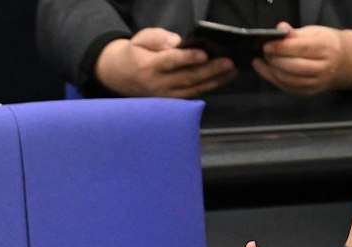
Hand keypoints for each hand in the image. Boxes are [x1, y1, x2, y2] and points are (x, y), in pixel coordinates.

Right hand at [95, 28, 236, 97]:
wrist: (120, 76)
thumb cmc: (134, 53)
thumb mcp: (140, 39)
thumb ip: (158, 39)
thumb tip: (177, 42)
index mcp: (148, 67)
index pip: (170, 62)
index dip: (188, 58)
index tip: (204, 54)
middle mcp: (156, 85)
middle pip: (186, 78)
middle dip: (209, 71)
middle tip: (228, 62)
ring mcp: (164, 96)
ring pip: (192, 90)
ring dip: (214, 81)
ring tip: (231, 71)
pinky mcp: (169, 102)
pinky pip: (190, 96)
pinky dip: (207, 88)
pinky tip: (222, 79)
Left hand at [253, 24, 351, 95]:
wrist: (344, 63)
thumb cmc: (326, 44)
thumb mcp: (315, 32)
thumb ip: (296, 33)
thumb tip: (280, 29)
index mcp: (327, 48)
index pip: (301, 48)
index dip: (281, 47)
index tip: (267, 44)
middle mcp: (324, 67)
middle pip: (293, 66)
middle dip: (275, 59)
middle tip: (265, 51)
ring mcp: (317, 83)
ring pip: (288, 79)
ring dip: (272, 69)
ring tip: (266, 59)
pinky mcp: (309, 93)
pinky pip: (287, 88)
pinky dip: (273, 78)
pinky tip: (265, 69)